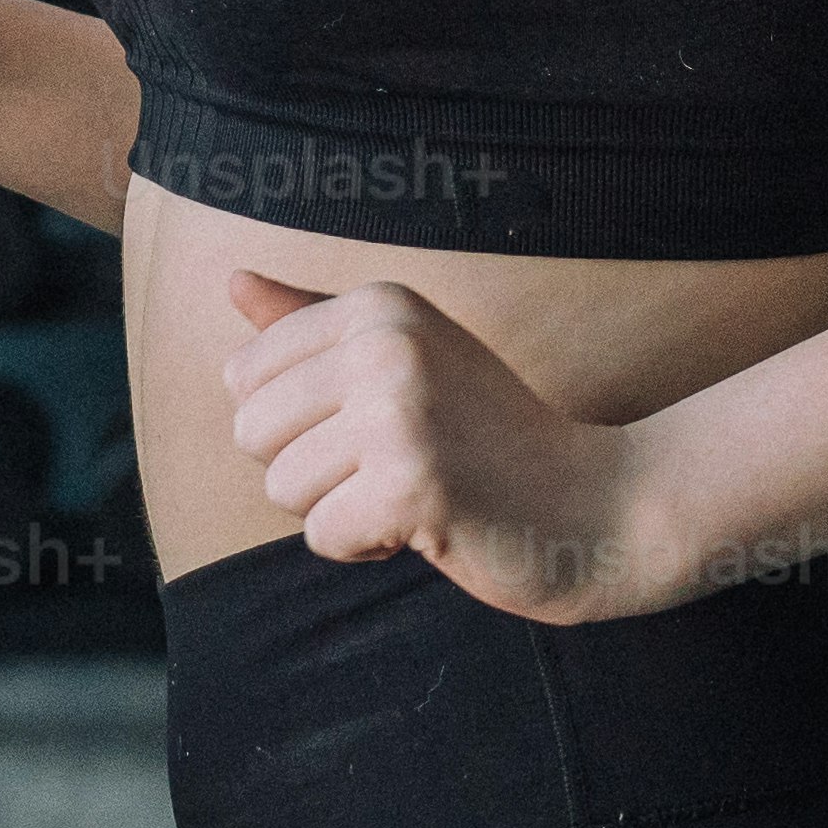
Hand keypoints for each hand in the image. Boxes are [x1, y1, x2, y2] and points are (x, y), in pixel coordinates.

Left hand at [217, 267, 679, 622]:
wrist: (596, 504)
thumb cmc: (488, 436)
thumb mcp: (405, 357)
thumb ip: (313, 322)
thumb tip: (231, 281)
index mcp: (379, 304)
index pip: (243, 377)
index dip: (298, 422)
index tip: (377, 423)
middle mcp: (386, 344)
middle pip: (251, 433)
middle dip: (310, 469)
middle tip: (396, 463)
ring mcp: (400, 413)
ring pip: (283, 489)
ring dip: (340, 510)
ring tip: (416, 490)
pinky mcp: (411, 484)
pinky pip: (321, 536)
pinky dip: (366, 546)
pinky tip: (428, 524)